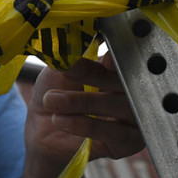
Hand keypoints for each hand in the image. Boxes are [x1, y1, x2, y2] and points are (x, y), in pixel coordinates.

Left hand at [25, 53, 146, 161]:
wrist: (42, 132)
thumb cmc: (53, 95)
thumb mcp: (57, 70)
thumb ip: (70, 54)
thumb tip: (80, 34)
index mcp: (118, 68)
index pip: (126, 56)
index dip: (118, 53)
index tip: (102, 54)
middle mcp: (134, 90)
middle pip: (124, 79)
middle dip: (93, 74)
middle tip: (65, 71)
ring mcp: (136, 117)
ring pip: (118, 105)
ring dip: (82, 101)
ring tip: (52, 100)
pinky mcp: (129, 143)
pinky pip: (113, 132)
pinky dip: (85, 124)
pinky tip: (61, 119)